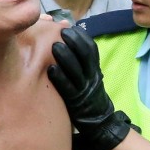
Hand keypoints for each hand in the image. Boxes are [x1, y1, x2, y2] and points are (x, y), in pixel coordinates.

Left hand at [48, 27, 133, 149]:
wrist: (100, 121)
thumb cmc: (89, 95)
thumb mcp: (89, 76)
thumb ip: (80, 62)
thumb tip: (65, 41)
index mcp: (94, 69)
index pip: (91, 49)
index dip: (80, 37)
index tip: (69, 28)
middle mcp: (91, 77)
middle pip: (85, 56)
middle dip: (73, 42)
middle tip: (60, 32)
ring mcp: (84, 90)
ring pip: (76, 70)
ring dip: (65, 57)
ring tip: (54, 46)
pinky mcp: (75, 102)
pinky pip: (68, 89)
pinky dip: (59, 78)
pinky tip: (49, 69)